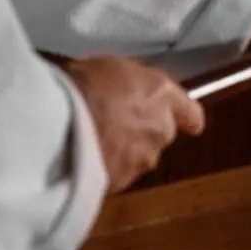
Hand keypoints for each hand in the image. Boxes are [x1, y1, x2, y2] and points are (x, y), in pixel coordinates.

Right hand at [62, 56, 204, 194]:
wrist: (59, 127)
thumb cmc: (83, 86)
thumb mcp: (111, 67)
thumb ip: (131, 84)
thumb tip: (128, 89)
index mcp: (162, 94)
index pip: (190, 112)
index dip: (188, 117)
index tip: (191, 123)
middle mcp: (161, 128)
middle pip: (162, 134)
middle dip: (145, 132)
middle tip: (118, 123)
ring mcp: (143, 158)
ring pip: (140, 157)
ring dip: (125, 152)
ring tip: (96, 141)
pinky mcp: (122, 182)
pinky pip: (118, 174)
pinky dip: (107, 168)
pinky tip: (85, 159)